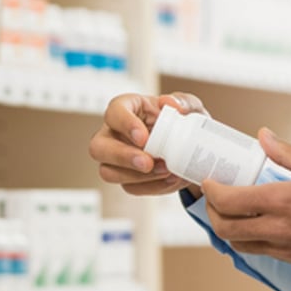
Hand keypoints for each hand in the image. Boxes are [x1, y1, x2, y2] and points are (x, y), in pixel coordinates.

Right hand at [90, 91, 207, 197]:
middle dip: (122, 157)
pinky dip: (152, 187)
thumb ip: (184, 102)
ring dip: (136, 176)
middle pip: (98, 147)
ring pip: (108, 172)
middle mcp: (114, 133)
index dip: (124, 124)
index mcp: (127, 108)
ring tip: (165, 171)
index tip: (143, 137)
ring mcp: (116, 158)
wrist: (193, 149)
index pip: (113, 112)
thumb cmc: (183, 122)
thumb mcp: (190, 106)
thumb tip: (171, 104)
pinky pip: (130, 187)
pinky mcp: (126, 178)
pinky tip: (170, 179)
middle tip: (147, 162)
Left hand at [202, 128, 290, 273]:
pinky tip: (257, 224)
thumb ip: (286, 152)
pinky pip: (261, 252)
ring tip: (232, 212)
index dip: (212, 191)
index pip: (229, 201)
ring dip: (229, 229)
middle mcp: (279, 228)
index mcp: (282, 200)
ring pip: (240, 245)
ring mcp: (286, 248)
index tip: (209, 181)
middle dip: (212, 213)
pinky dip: (250, 239)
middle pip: (226, 229)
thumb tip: (262, 136)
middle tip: (215, 198)